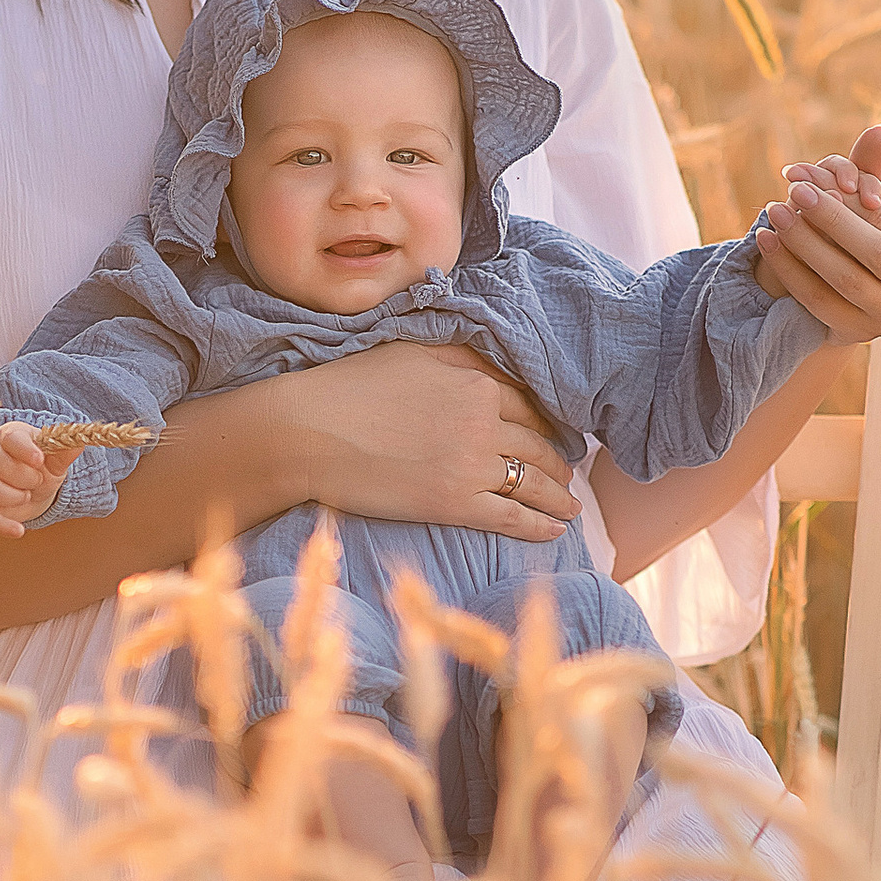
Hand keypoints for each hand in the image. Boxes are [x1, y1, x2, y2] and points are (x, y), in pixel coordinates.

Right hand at [0, 418, 71, 534]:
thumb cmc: (39, 470)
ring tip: (25, 495)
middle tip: (36, 481)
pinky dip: (1, 524)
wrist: (29, 491)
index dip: (25, 450)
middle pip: (3, 464)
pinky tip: (18, 530)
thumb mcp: (54, 463)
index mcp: (10, 436)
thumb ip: (63, 454)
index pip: (13, 439)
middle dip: (27, 479)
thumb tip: (78, 443)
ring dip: (14, 497)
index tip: (39, 460)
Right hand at [278, 340, 580, 542]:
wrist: (309, 431)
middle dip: (559, 460)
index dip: (546, 422)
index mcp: (475, 382)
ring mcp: (472, 466)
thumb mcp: (411, 350)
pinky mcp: (455, 504)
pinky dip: (540, 525)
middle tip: (570, 472)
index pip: (526, 404)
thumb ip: (457, 353)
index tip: (557, 433)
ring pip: (533, 481)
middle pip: (537, 444)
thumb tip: (490, 358)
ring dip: (558, 495)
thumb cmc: (349, 387)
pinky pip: (513, 517)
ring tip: (571, 505)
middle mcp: (483, 422)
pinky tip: (555, 530)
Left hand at [756, 122, 880, 342]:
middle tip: (792, 191)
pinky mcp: (859, 335)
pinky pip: (817, 301)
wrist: (864, 291)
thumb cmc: (874, 232)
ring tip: (774, 211)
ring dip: (803, 242)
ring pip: (842, 278)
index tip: (810, 177)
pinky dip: (788, 269)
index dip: (848, 199)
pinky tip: (766, 241)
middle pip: (872, 251)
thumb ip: (874, 168)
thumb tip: (877, 129)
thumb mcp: (877, 202)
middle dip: (828, 219)